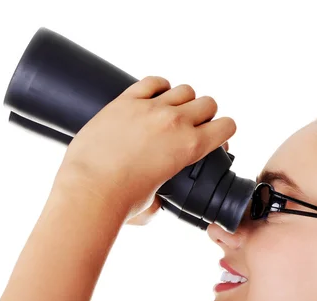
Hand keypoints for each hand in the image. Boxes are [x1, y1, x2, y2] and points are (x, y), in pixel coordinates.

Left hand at [53, 76, 236, 220]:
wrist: (89, 190)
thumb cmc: (121, 201)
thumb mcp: (155, 203)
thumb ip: (164, 198)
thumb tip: (158, 200)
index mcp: (190, 147)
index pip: (226, 126)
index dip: (223, 131)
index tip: (214, 137)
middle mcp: (176, 122)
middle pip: (208, 103)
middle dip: (204, 115)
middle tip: (191, 128)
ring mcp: (150, 108)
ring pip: (184, 89)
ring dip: (183, 100)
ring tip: (170, 114)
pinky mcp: (125, 101)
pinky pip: (152, 82)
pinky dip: (158, 87)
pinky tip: (153, 98)